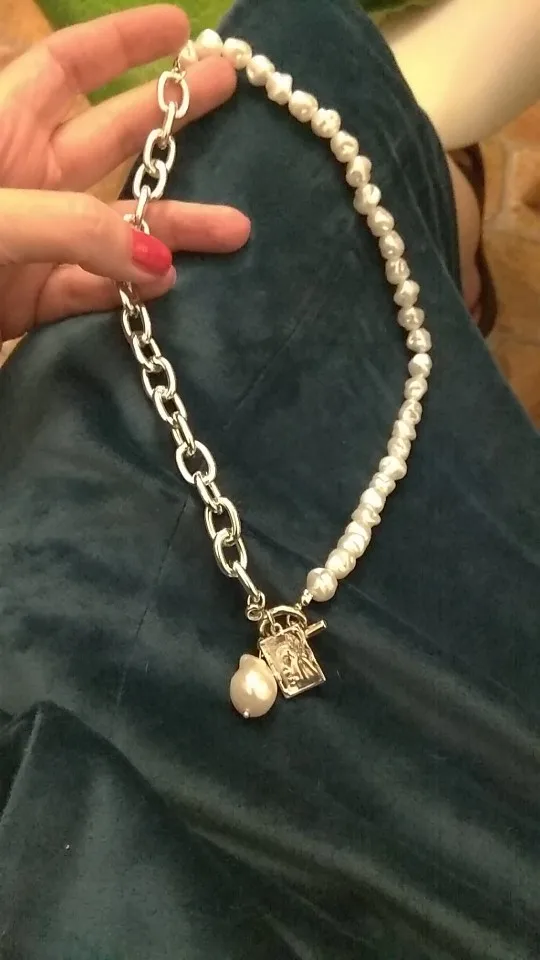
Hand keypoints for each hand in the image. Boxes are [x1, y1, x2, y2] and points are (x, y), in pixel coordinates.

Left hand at [0, 5, 249, 342]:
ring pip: (116, 223)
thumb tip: (160, 263)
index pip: (66, 67)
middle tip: (232, 88)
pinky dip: (128, 292)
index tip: (182, 27)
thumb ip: (71, 229)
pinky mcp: (32, 298)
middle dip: (171, 116)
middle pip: (109, 134)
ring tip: (238, 228)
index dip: (123, 43)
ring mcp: (33, 239)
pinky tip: (168, 290)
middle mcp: (24, 174)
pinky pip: (94, 289)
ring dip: (174, 225)